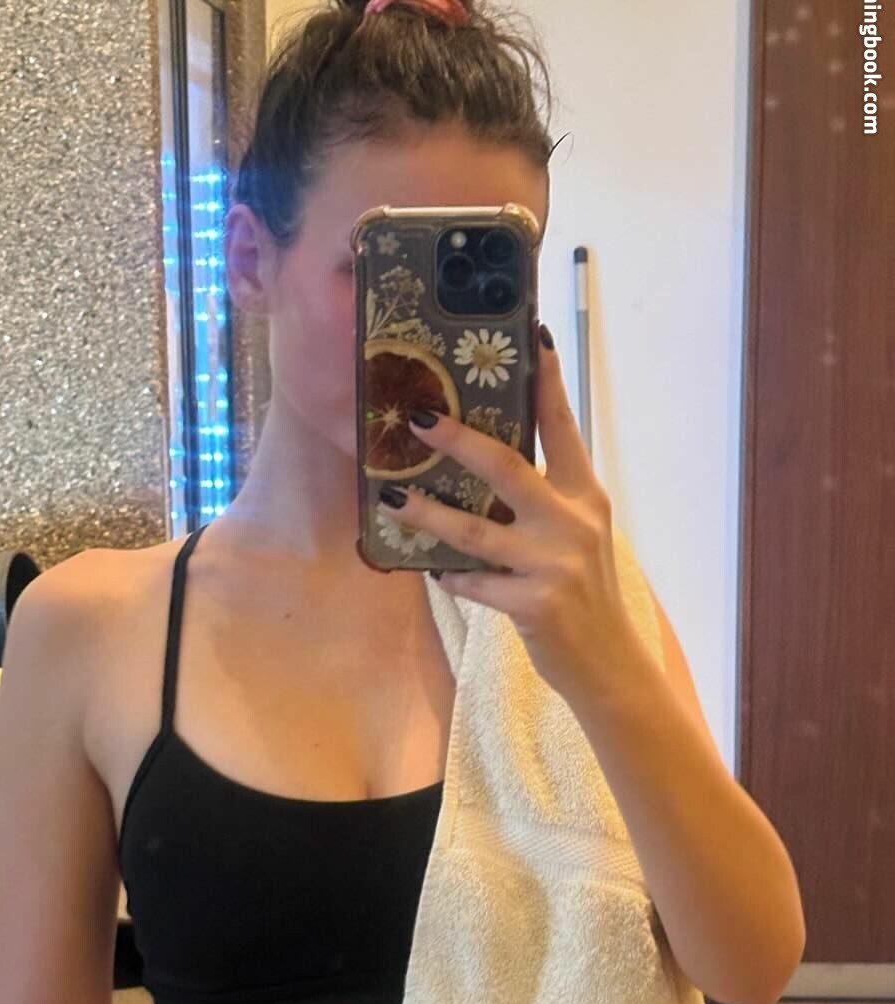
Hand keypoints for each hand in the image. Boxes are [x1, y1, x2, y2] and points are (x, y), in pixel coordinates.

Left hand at [403, 328, 646, 704]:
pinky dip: (452, 577)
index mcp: (587, 497)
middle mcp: (574, 522)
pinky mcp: (534, 604)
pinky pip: (474, 583)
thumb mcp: (578, 538)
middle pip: (508, 467)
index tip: (533, 337)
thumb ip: (545, 503)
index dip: (547, 383)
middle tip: (420, 419)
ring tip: (395, 499)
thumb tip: (487, 469)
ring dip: (429, 515)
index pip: (564, 428)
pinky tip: (434, 572)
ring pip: (476, 531)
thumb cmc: (585, 596)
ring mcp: (554, 564)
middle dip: (460, 441)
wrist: (609, 666)